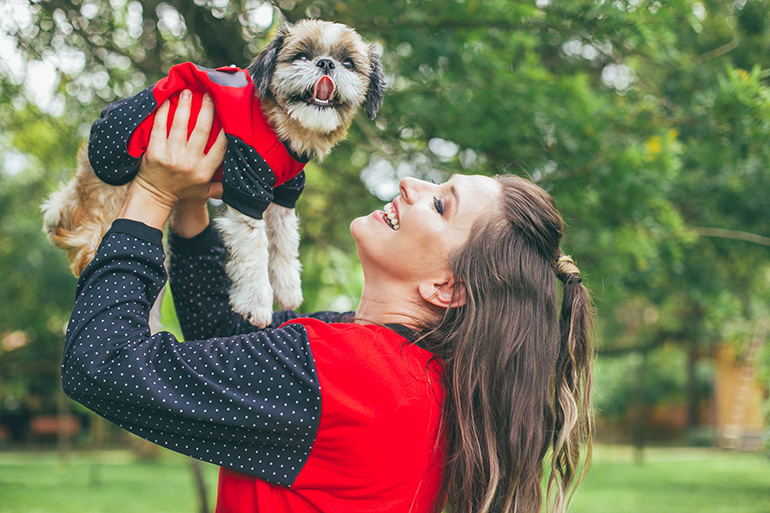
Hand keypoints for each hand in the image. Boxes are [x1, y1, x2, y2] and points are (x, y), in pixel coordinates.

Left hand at [119, 90, 226, 228]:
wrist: (154, 197)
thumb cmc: (182, 191)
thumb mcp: (205, 192)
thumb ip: (221, 186)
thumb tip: (244, 181)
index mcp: (204, 171)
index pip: (221, 147)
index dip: (226, 129)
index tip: (228, 113)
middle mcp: (189, 163)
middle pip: (202, 130)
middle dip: (206, 109)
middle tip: (209, 95)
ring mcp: (171, 156)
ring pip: (180, 125)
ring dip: (185, 106)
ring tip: (188, 92)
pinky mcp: (154, 152)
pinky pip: (159, 127)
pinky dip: (163, 113)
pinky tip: (166, 102)